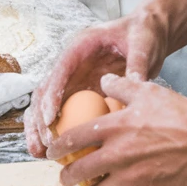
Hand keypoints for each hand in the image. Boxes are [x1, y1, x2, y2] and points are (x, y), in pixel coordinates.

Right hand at [25, 5, 170, 157]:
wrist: (147, 34)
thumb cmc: (142, 33)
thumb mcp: (141, 44)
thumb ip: (136, 63)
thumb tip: (135, 85)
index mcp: (81, 46)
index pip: (60, 69)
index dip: (52, 94)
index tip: (50, 118)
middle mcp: (71, 64)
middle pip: (46, 90)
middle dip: (40, 117)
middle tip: (45, 143)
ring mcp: (74, 79)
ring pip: (47, 104)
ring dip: (39, 128)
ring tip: (39, 152)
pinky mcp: (82, 93)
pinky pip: (65, 113)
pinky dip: (56, 131)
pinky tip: (55, 152)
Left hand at [47, 74, 186, 185]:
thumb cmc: (181, 114)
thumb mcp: (148, 91)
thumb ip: (121, 86)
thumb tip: (104, 80)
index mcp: (116, 127)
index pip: (74, 138)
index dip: (58, 147)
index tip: (52, 152)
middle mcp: (119, 154)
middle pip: (79, 171)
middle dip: (67, 176)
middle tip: (65, 177)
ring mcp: (133, 178)